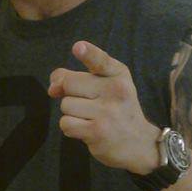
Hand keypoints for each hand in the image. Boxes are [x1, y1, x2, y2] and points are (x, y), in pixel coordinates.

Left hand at [48, 41, 159, 172]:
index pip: (101, 61)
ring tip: (91, 118)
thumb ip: (77, 78)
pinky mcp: (97, 132)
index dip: (88, 53)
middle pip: (68, 83)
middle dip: (69, 94)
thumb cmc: (117, 109)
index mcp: (119, 74)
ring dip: (72, 114)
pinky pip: (66, 124)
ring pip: (66, 105)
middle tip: (88, 103)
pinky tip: (87, 129)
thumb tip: (52, 88)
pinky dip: (71, 128)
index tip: (78, 48)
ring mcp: (107, 112)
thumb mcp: (107, 86)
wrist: (139, 143)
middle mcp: (115, 91)